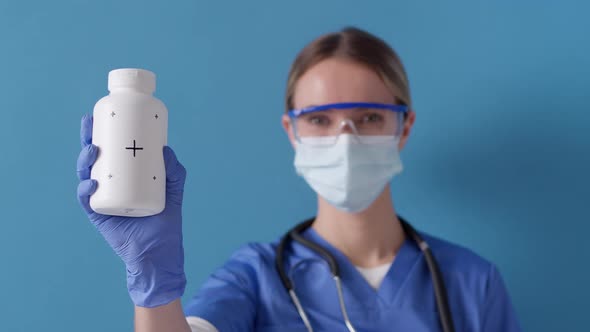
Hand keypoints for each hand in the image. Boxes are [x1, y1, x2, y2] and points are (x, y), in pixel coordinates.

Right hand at [76, 113, 186, 307]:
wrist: (159, 252)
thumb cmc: (166, 221)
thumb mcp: (174, 190)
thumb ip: (175, 171)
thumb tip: (166, 148)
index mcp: (125, 176)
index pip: (112, 150)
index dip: (105, 132)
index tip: (104, 114)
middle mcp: (111, 184)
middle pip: (95, 157)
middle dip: (88, 138)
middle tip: (89, 124)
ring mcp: (103, 198)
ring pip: (86, 174)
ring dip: (85, 160)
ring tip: (94, 150)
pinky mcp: (98, 215)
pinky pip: (87, 200)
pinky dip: (86, 190)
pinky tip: (91, 182)